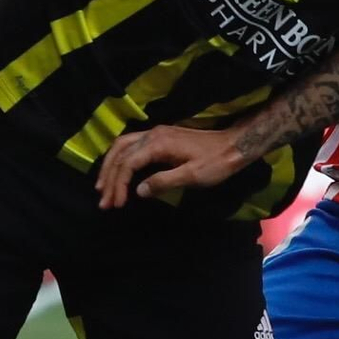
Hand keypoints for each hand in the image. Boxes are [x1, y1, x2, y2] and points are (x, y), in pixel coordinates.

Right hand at [96, 123, 243, 207]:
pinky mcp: (161, 137)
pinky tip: (118, 171)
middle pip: (120, 153)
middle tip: (104, 201)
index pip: (128, 163)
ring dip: (110, 166)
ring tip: (104, 187)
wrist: (234, 145)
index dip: (119, 185)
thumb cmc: (216, 162)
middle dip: (109, 177)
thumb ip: (163, 182)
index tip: (117, 204)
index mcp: (158, 144)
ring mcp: (156, 133)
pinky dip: (120, 159)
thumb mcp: (192, 176)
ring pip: (122, 146)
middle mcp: (153, 134)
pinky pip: (131, 145)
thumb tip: (138, 190)